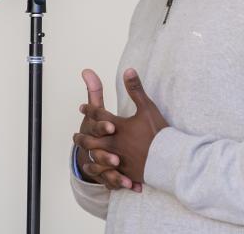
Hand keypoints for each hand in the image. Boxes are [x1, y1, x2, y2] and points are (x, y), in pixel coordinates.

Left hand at [74, 68, 167, 182]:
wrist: (168, 159)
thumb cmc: (157, 132)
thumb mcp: (146, 107)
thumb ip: (135, 89)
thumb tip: (128, 70)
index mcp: (116, 126)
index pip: (98, 116)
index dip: (90, 110)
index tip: (82, 108)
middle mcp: (113, 143)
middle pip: (91, 139)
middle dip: (82, 136)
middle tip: (75, 135)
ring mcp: (117, 159)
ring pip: (96, 157)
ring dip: (88, 154)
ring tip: (83, 153)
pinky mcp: (124, 171)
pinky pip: (107, 172)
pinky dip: (100, 171)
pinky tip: (96, 171)